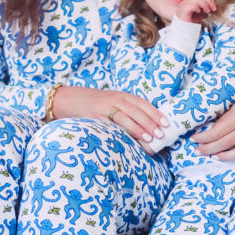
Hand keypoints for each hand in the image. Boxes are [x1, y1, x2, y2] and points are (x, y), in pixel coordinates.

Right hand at [50, 85, 169, 147]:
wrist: (68, 99)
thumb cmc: (93, 105)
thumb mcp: (111, 102)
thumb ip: (125, 110)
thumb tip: (145, 126)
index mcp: (121, 95)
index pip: (142, 103)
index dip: (155, 113)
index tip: (166, 123)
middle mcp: (115, 99)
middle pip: (137, 110)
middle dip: (151, 122)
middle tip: (162, 133)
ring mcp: (105, 107)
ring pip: (126, 117)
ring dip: (140, 128)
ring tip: (150, 138)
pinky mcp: (95, 116)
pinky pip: (111, 124)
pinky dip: (122, 132)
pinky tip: (129, 139)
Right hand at [175, 0, 216, 23]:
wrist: (182, 32)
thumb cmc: (190, 24)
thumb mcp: (200, 15)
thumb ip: (205, 9)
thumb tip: (212, 6)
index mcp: (190, 2)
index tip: (214, 6)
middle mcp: (186, 2)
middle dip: (208, 1)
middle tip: (212, 9)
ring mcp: (183, 5)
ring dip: (204, 4)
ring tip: (207, 11)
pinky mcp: (183, 10)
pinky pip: (191, 5)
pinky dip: (196, 7)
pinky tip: (198, 11)